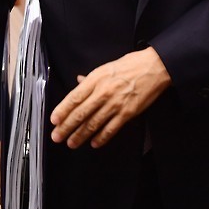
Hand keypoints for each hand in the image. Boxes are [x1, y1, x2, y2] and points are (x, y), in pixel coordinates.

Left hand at [50, 46, 170, 148]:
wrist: (154, 68)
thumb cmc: (130, 65)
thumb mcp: (106, 67)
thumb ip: (91, 78)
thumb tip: (78, 82)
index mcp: (96, 79)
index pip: (74, 97)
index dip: (62, 110)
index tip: (54, 120)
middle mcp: (103, 92)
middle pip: (80, 113)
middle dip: (66, 127)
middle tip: (57, 137)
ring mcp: (115, 104)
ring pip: (93, 123)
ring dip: (80, 135)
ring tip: (71, 143)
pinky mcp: (128, 113)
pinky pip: (111, 129)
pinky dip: (101, 137)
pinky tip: (94, 143)